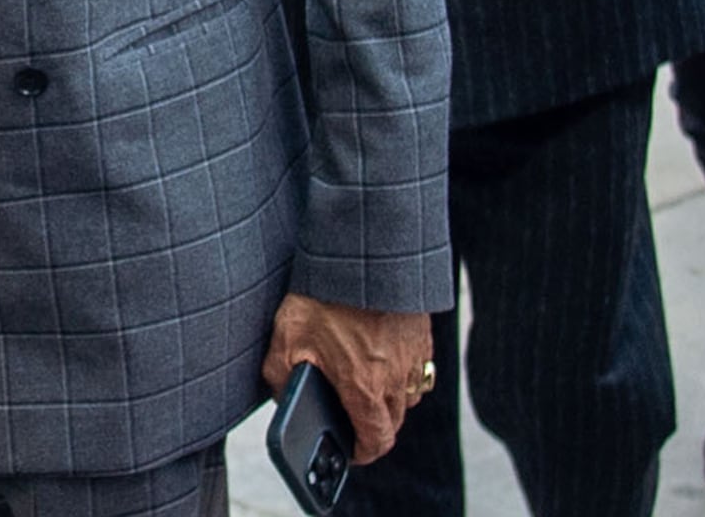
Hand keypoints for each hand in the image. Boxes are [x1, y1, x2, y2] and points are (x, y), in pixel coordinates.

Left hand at [260, 293, 434, 463]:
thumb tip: (284, 398)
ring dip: (387, 398)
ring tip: (360, 381)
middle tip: (347, 414)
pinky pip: (416, 368)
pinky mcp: (423, 335)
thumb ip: (281, 378)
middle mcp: (396, 378)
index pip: (377, 442)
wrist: (361, 252)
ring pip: (406, 396)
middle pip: (392, 422)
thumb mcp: (285, 339)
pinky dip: (399, 372)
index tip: (349, 450)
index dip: (362, 453)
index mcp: (364, 386)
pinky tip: (376, 354)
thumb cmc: (321, 294)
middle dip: (371, 427)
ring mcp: (415, 357)